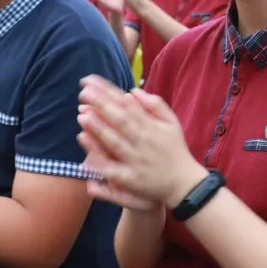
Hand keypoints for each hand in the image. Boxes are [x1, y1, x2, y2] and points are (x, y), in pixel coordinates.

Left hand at [77, 74, 204, 210]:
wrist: (184, 184)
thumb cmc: (175, 150)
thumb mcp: (172, 123)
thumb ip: (155, 105)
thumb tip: (133, 91)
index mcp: (152, 126)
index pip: (127, 104)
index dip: (108, 92)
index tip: (90, 82)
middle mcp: (143, 141)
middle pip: (120, 120)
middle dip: (101, 105)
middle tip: (83, 93)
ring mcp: (136, 160)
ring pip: (115, 142)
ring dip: (98, 128)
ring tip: (82, 115)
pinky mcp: (131, 179)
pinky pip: (113, 169)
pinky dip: (100, 161)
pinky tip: (85, 152)